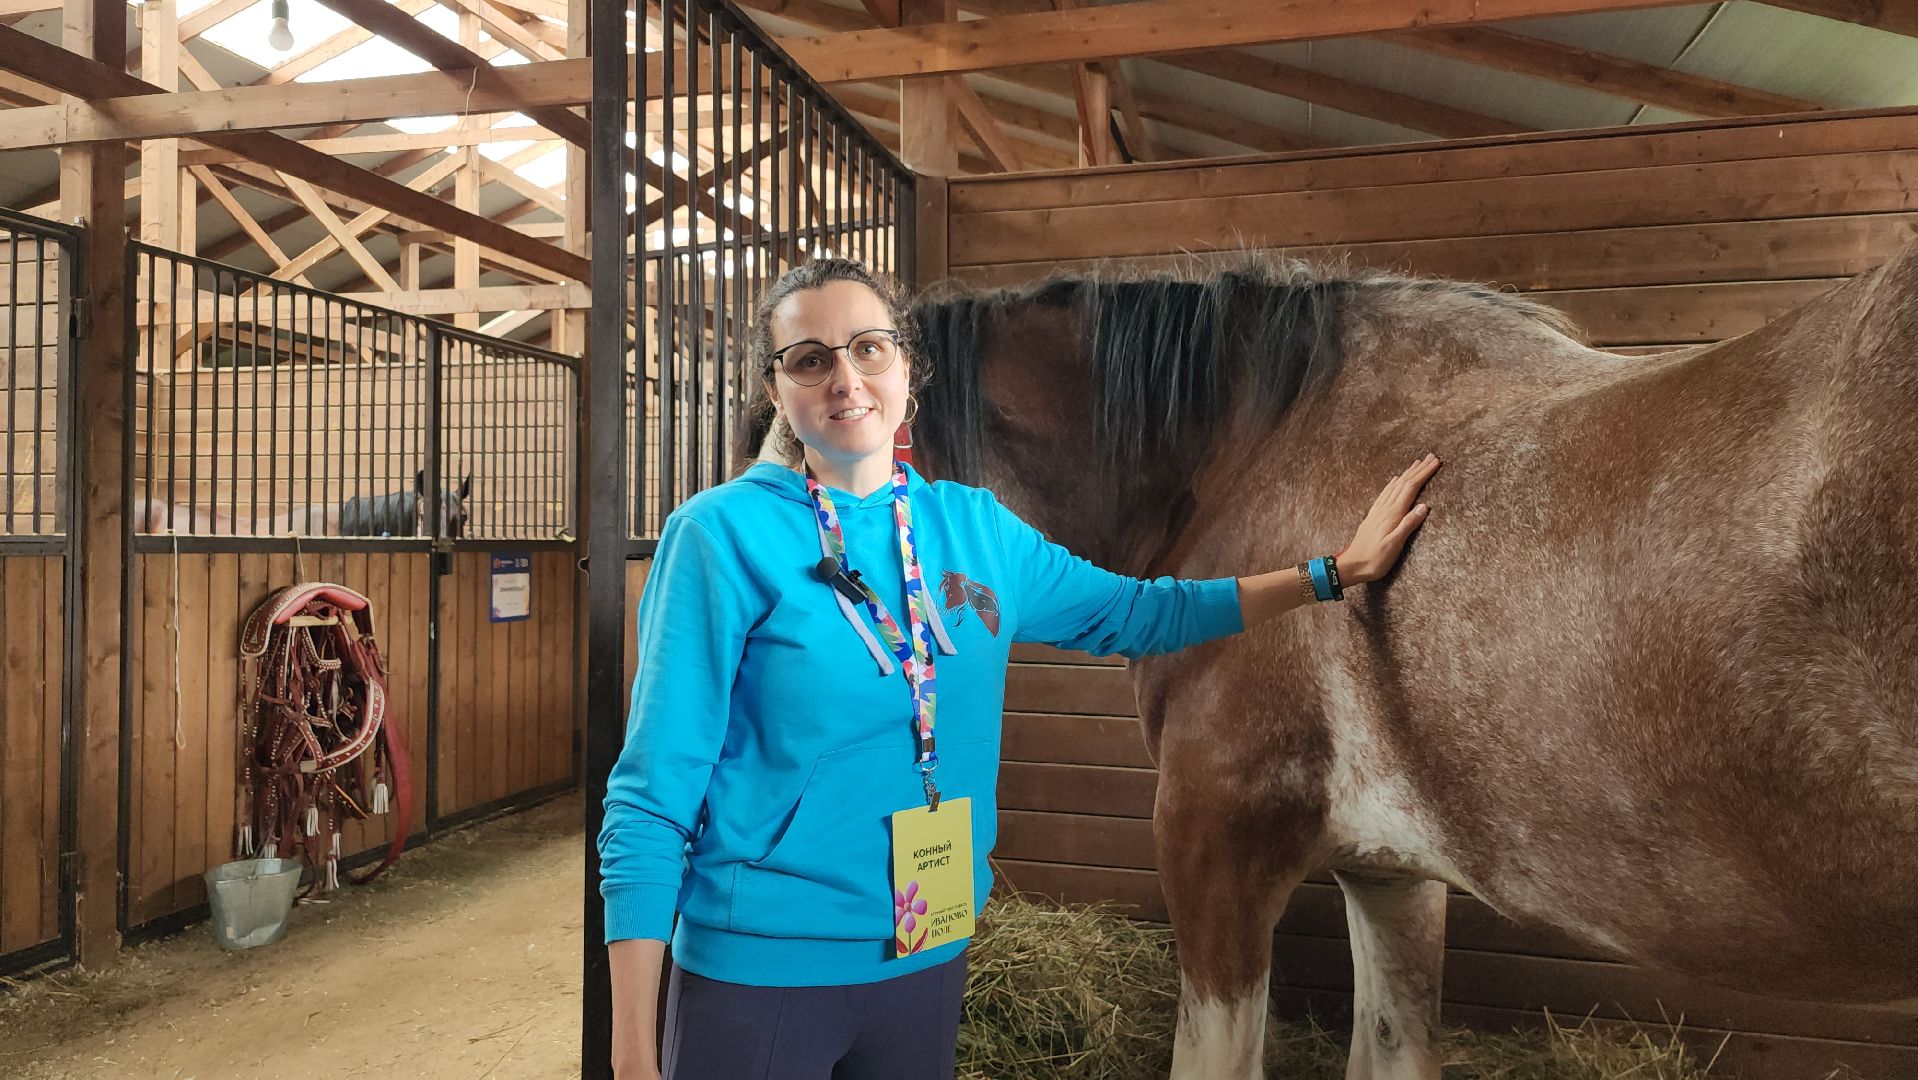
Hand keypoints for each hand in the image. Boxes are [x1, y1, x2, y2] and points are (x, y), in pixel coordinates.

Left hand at [1339, 453, 1439, 584]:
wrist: (1351, 565)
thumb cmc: (1374, 560)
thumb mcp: (1394, 545)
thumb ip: (1408, 525)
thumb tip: (1425, 506)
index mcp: (1393, 514)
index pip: (1411, 488)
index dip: (1424, 474)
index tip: (1436, 462)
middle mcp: (1385, 509)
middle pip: (1404, 483)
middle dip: (1418, 469)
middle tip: (1432, 456)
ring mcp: (1378, 511)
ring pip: (1395, 486)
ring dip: (1407, 473)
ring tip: (1417, 463)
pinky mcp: (1373, 516)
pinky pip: (1385, 493)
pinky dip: (1393, 484)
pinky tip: (1394, 480)